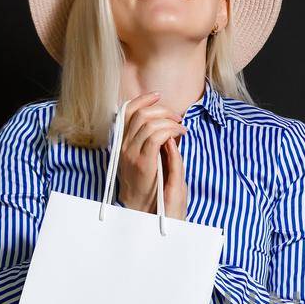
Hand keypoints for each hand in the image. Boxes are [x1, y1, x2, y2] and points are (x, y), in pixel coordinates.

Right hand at [116, 92, 188, 219]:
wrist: (140, 207)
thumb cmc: (147, 183)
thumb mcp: (146, 157)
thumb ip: (152, 141)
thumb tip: (167, 125)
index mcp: (123, 142)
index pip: (126, 111)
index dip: (142, 100)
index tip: (157, 96)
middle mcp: (124, 146)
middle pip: (140, 114)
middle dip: (162, 110)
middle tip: (177, 118)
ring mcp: (131, 153)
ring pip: (149, 124)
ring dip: (169, 122)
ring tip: (181, 128)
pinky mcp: (142, 162)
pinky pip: (156, 137)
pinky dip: (170, 132)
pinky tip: (179, 135)